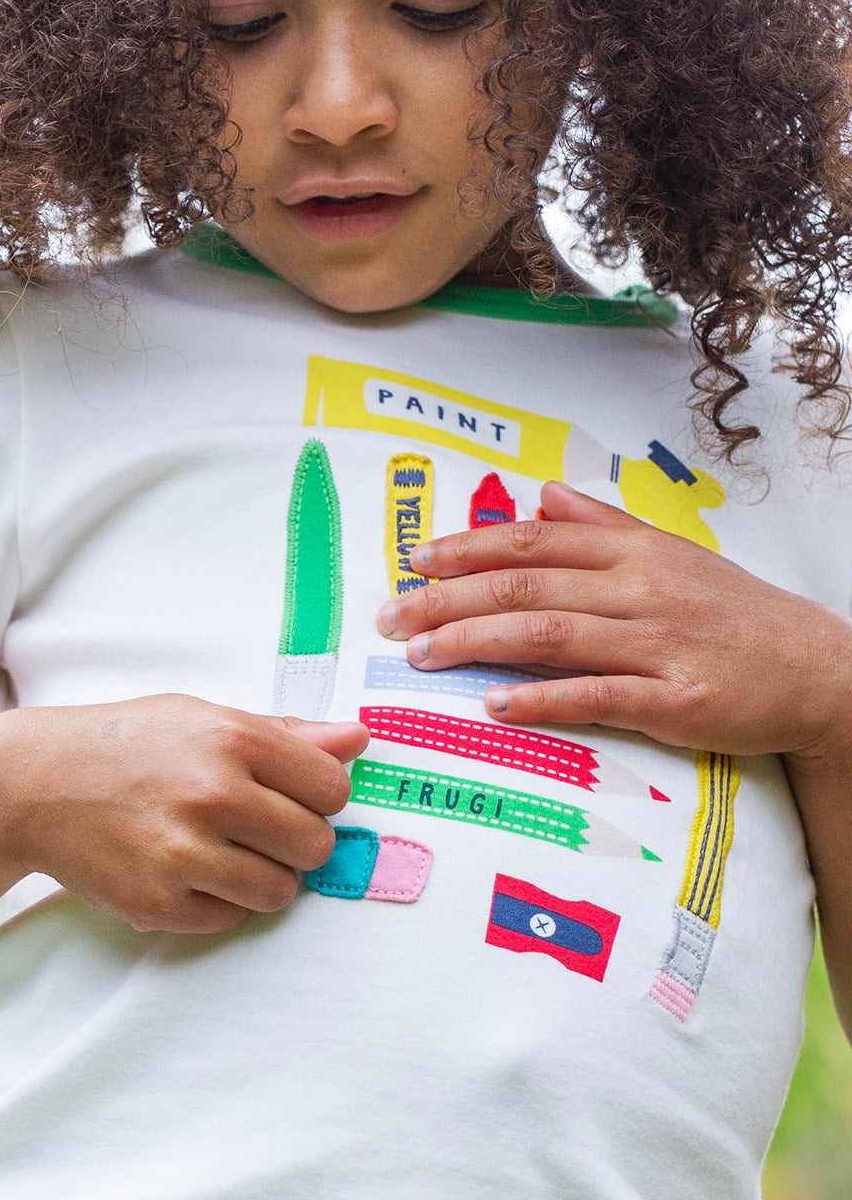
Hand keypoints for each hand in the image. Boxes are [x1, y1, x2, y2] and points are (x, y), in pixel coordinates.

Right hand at [0, 695, 367, 933]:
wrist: (32, 784)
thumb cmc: (125, 745)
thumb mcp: (200, 718)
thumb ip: (283, 734)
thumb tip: (358, 741)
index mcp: (232, 739)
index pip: (333, 789)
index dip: (316, 797)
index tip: (287, 796)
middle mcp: (214, 794)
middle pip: (316, 845)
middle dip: (294, 842)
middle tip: (251, 829)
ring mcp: (185, 853)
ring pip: (280, 892)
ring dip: (261, 878)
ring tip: (219, 853)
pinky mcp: (159, 902)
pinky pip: (230, 919)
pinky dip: (216, 903)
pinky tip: (183, 871)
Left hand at [375, 481, 851, 763]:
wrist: (821, 670)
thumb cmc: (735, 615)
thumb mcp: (674, 555)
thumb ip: (604, 526)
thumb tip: (543, 495)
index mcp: (634, 551)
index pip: (533, 541)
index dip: (466, 547)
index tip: (413, 560)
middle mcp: (641, 589)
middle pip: (526, 585)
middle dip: (447, 599)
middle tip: (390, 615)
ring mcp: (659, 644)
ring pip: (550, 633)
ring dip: (476, 642)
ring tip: (421, 654)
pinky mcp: (678, 700)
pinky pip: (598, 695)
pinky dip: (543, 698)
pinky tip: (497, 703)